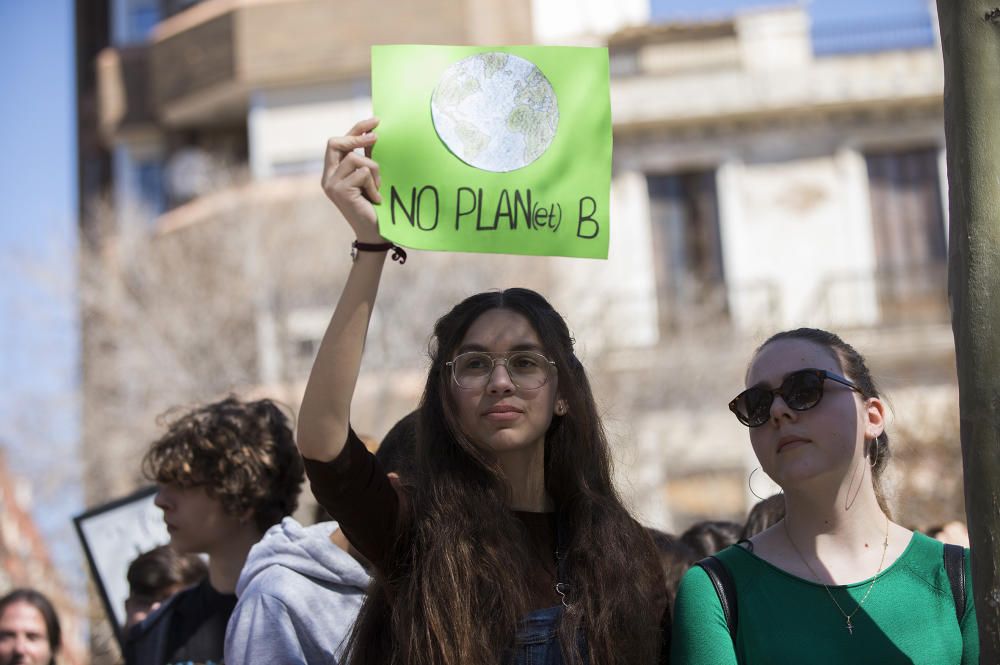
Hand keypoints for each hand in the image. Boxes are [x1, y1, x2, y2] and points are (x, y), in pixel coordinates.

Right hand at [322, 117, 385, 242]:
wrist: (376, 234)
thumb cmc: (376, 206)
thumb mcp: (371, 178)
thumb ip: (368, 158)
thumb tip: (375, 133)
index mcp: (333, 172)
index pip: (339, 142)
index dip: (356, 129)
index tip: (375, 121)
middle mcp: (327, 177)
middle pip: (335, 143)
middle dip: (357, 138)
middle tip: (376, 137)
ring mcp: (331, 185)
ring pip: (355, 159)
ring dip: (373, 171)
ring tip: (377, 189)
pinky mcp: (339, 192)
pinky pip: (361, 174)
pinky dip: (373, 184)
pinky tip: (375, 199)